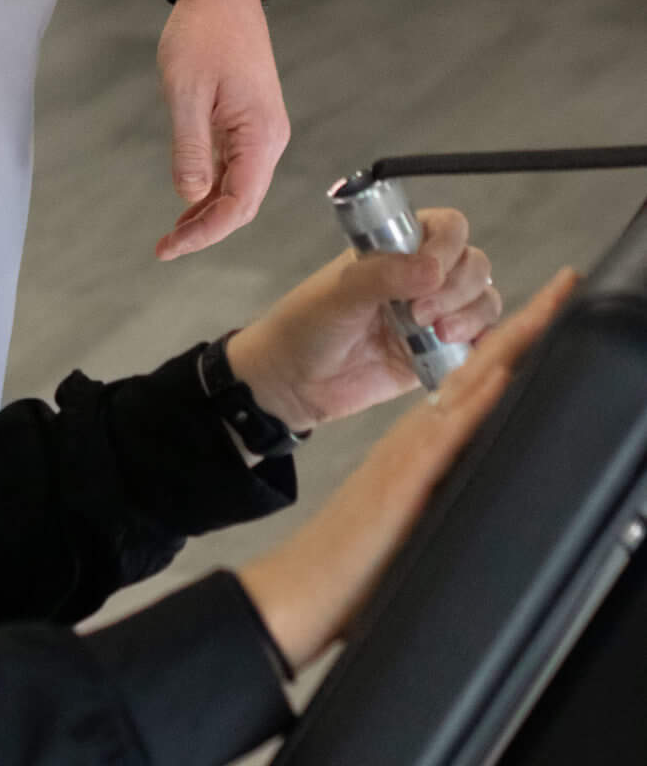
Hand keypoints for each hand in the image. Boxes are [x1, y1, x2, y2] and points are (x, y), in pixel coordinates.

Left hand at [154, 0, 288, 259]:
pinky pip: (233, 164)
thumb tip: (189, 197)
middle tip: (165, 248)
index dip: (205, 233)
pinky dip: (211, 186)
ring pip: (238, 186)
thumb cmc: (203, 34)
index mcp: (260, 136)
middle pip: (242, 202)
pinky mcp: (247, 119)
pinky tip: (189, 199)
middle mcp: (268, 138)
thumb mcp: (186, 92)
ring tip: (172, 233)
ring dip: (207, 211)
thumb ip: (190, 149)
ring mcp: (259, 129)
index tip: (170, 248)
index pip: (239, 205)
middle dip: (206, 229)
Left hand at [226, 209, 502, 430]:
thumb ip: (383, 276)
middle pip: (472, 263)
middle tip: (423, 314)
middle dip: (459, 287)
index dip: (448, 246)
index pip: (447, 227)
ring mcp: (432, 313)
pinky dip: (480, 343)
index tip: (431, 272)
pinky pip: (479, 341)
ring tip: (438, 334)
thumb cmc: (306, 326)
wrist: (295, 383)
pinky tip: (457, 350)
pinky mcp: (439, 352)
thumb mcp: (340, 293)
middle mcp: (419, 275)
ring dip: (471, 315)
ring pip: (483, 299)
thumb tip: (432, 268)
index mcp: (394, 247)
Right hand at [238, 270, 577, 673]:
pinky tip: (502, 370)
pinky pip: (451, 424)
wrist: (304, 582)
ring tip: (548, 306)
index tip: (554, 308)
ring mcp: (414, 448)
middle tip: (564, 286)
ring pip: (470, 381)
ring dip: (510, 341)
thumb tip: (474, 469)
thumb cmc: (358, 557)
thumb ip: (440, 478)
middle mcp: (421, 432)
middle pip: (483, 365)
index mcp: (425, 438)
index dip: (518, 340)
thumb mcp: (409, 506)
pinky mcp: (408, 474)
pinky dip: (479, 394)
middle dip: (527, 323)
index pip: (480, 377)